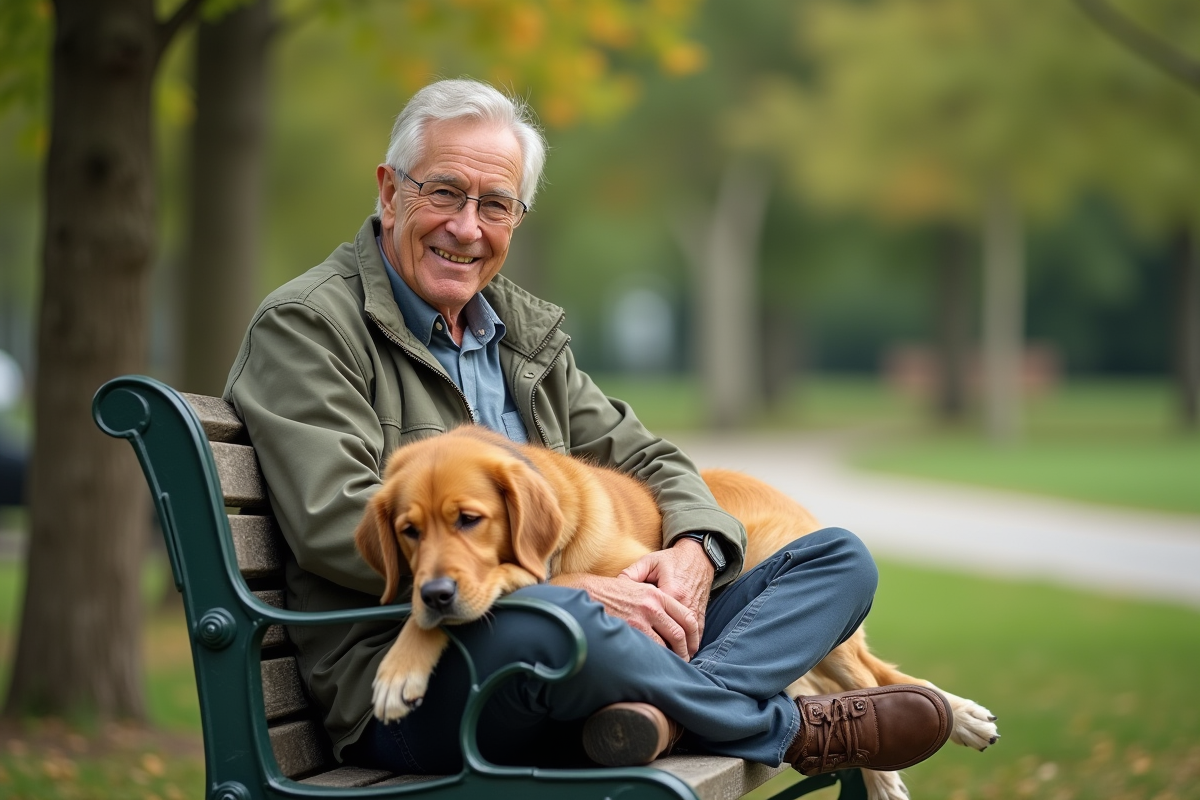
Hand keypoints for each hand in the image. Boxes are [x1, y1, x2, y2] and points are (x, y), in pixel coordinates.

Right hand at [552, 572, 698, 659]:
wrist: (588, 591)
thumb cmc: (612, 592)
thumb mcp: (638, 587)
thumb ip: (655, 601)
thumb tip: (669, 620)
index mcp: (657, 594)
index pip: (687, 617)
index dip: (694, 635)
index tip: (693, 646)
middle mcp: (652, 606)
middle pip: (680, 632)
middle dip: (686, 650)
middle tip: (686, 660)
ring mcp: (641, 619)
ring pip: (668, 643)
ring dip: (673, 657)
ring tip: (673, 665)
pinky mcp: (629, 630)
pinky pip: (650, 649)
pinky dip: (656, 658)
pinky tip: (656, 664)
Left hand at [620, 539, 714, 656]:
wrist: (698, 555)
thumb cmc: (670, 560)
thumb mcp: (649, 562)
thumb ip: (631, 574)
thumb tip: (614, 587)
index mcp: (669, 591)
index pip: (660, 621)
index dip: (651, 636)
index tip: (641, 649)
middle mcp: (684, 602)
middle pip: (678, 634)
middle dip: (670, 651)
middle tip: (657, 665)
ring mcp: (695, 607)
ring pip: (691, 635)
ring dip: (683, 651)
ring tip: (673, 665)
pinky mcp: (702, 610)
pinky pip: (699, 631)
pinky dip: (693, 644)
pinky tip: (686, 654)